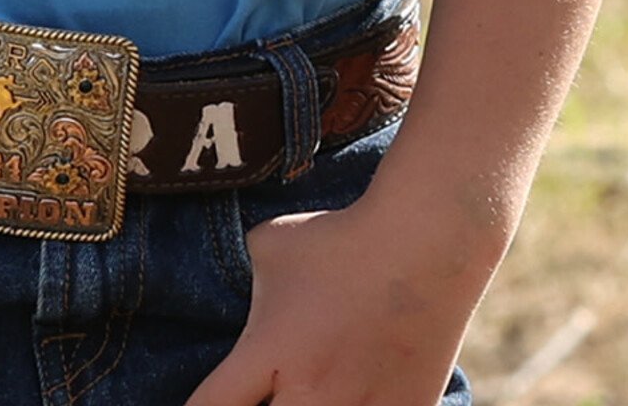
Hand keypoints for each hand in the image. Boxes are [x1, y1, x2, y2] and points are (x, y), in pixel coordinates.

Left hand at [183, 197, 487, 405]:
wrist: (423, 244)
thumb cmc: (338, 239)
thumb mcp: (270, 245)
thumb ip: (246, 284)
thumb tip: (237, 297)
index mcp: (268, 352)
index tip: (204, 404)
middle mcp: (308, 393)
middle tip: (264, 398)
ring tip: (302, 395)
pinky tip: (352, 395)